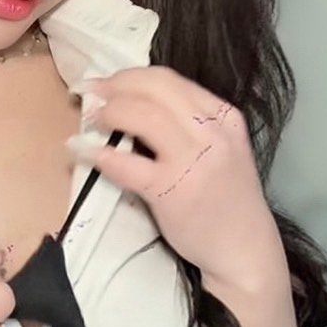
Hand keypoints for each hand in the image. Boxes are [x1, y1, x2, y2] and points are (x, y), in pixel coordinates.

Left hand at [69, 66, 283, 287]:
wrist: (245, 250)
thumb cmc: (227, 201)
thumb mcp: (221, 150)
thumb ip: (189, 126)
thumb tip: (135, 107)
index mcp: (225, 116)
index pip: (170, 80)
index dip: (130, 76)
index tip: (106, 82)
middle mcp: (212, 131)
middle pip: (154, 88)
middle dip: (114, 86)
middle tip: (88, 93)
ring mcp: (193, 160)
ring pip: (142, 115)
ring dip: (108, 113)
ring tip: (89, 121)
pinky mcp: (172, 191)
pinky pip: (126, 164)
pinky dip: (98, 153)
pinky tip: (81, 150)